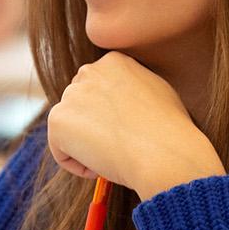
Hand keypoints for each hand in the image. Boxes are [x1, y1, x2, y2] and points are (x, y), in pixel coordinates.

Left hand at [47, 52, 225, 199]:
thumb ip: (132, 89)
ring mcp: (71, 95)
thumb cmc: (171, 131)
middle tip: (118, 148)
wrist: (164, 153)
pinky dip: (77, 165)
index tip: (126, 133)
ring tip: (114, 157)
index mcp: (114, 62)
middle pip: (80, 107)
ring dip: (87, 147)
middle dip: (94, 129)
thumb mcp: (158, 93)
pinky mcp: (58, 120)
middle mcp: (89, 72)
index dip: (110, 117)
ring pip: (70, 129)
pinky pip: (60, 150)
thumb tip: (122, 104)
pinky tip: (100, 168)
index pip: (98, 89)